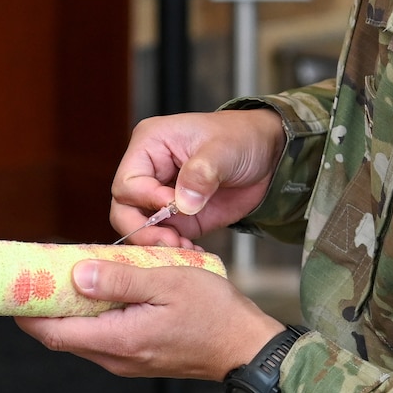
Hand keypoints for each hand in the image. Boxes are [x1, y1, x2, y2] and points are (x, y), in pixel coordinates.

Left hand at [17, 260, 283, 380]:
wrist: (247, 349)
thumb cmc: (216, 315)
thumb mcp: (168, 282)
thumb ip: (120, 279)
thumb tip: (77, 274)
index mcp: (118, 340)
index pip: (52, 332)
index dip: (27, 311)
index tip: (16, 285)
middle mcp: (116, 358)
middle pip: (61, 335)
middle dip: (45, 306)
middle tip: (39, 272)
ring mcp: (126, 361)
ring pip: (81, 335)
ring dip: (71, 308)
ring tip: (70, 273)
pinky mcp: (137, 358)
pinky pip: (102, 336)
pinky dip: (93, 314)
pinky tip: (104, 289)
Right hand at [111, 109, 284, 246]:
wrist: (268, 158)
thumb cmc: (242, 139)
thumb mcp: (224, 149)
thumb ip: (201, 173)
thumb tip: (181, 204)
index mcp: (149, 146)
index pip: (127, 183)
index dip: (146, 200)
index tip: (173, 207)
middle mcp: (148, 173)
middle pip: (123, 210)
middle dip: (143, 230)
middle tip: (171, 241)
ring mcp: (160, 199)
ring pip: (140, 230)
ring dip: (158, 244)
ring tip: (185, 248)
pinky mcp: (177, 219)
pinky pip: (164, 240)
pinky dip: (175, 251)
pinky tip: (194, 253)